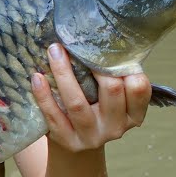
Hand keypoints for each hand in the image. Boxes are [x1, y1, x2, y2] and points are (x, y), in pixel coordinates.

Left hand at [31, 43, 151, 152]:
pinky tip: (37, 77)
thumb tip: (96, 35)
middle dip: (94, 64)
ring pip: (77, 103)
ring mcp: (91, 136)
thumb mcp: (111, 98)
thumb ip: (113, 76)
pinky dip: (43, 94)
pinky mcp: (67, 141)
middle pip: (111, 91)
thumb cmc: (95, 108)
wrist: (76, 141)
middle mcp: (116, 127)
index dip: (125, 67)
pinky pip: (53, 115)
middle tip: (76, 44)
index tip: (107, 50)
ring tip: (54, 52)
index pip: (138, 88)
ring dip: (63, 74)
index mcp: (133, 114)